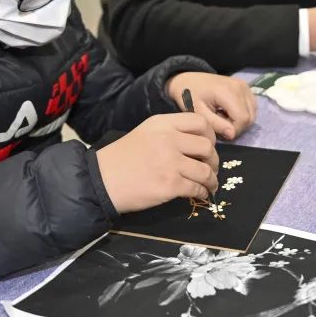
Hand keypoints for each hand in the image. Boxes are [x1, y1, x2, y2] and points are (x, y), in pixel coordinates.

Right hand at [96, 113, 218, 213]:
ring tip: (210, 184)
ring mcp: (170, 162)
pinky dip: (202, 193)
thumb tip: (198, 143)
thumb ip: (170, 132)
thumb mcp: (146, 133)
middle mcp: (169, 139)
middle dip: (214, 160)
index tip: (209, 146)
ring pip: (206, 170)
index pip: (200, 122)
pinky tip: (200, 194)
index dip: (210, 135)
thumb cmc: (122, 158)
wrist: (101, 180)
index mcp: (163, 123)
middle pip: (207, 147)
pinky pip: (197, 188)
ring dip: (211, 179)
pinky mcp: (170, 184)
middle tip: (211, 168)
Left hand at [167, 72, 256, 139]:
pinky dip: (243, 113)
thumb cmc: (189, 96)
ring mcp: (244, 85)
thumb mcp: (198, 113)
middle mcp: (240, 86)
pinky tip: (229, 112)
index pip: (243, 118)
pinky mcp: (245, 86)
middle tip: (220, 124)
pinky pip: (251, 106)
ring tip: (223, 117)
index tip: (219, 130)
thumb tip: (232, 135)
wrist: (187, 79)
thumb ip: (216, 124)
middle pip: (249, 117)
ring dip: (240, 120)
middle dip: (237, 126)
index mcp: (227, 91)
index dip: (234, 130)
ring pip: (252, 113)